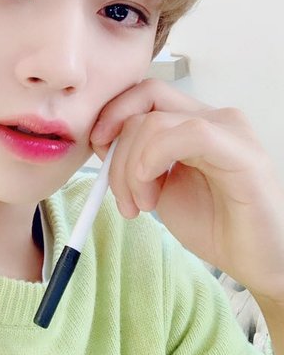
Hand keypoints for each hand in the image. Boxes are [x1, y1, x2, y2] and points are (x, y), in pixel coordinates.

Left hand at [90, 79, 283, 302]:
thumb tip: (101, 141)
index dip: (112, 113)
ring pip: (155, 122)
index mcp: (193, 121)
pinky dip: (154, 159)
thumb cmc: (215, 224)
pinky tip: (152, 193)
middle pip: (145, 100)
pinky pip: (189, 134)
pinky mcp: (242, 152)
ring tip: (141, 206)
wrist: (258, 261)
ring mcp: (229, 130)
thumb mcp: (159, 187)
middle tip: (120, 195)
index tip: (96, 148)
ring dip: (131, 167)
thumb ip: (134, 160)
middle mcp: (213, 117)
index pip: (144, 94)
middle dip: (116, 148)